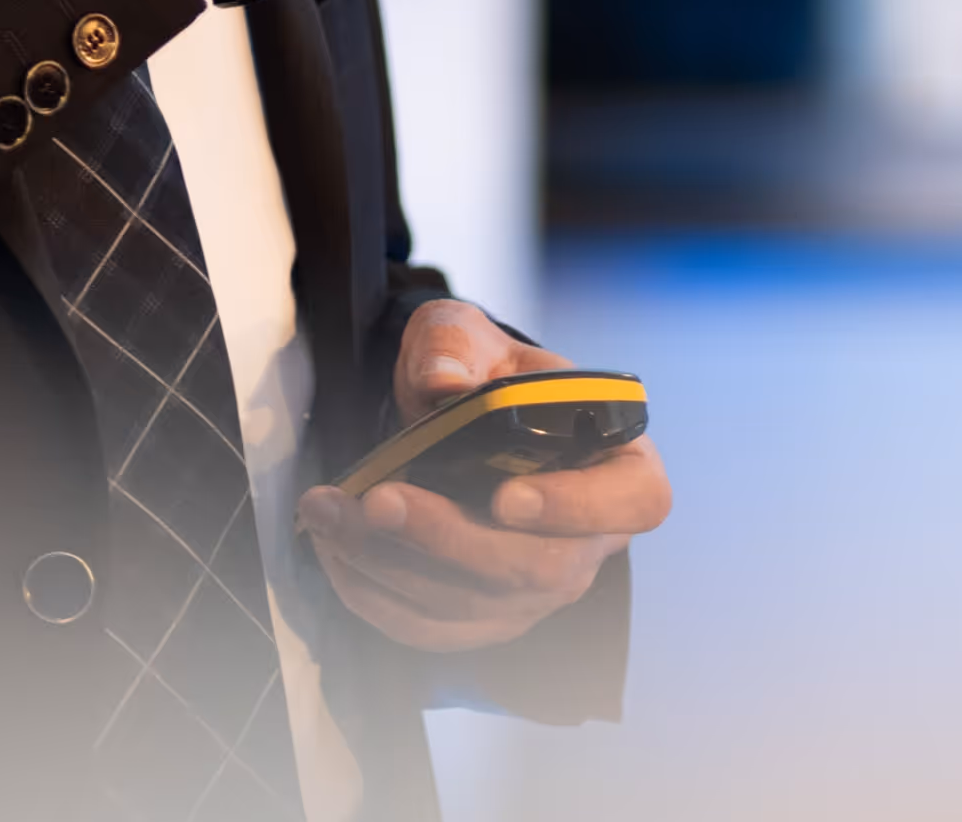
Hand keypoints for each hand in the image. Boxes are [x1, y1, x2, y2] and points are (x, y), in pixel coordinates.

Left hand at [292, 300, 671, 653]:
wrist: (449, 421)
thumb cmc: (480, 376)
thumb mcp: (466, 335)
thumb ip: (453, 345)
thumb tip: (444, 386)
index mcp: (618, 465)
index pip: (633, 502)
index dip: (577, 507)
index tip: (505, 496)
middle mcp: (588, 541)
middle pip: (538, 569)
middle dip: (448, 537)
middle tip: (378, 499)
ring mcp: (537, 591)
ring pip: (474, 604)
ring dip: (391, 563)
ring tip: (328, 512)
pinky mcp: (484, 617)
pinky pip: (432, 628)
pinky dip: (375, 595)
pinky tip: (335, 549)